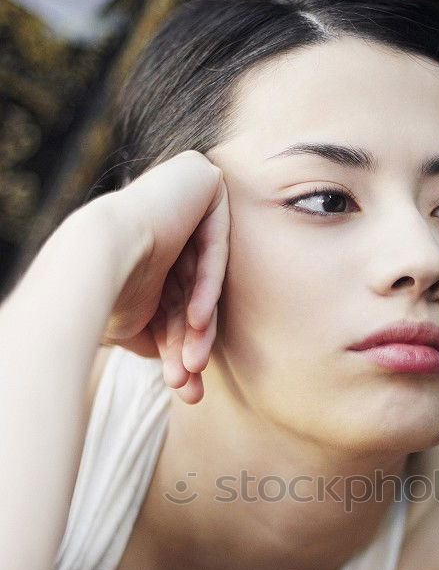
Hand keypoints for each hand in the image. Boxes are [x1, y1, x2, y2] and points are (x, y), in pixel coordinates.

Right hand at [101, 150, 228, 402]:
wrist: (91, 260)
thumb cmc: (105, 296)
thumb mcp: (138, 325)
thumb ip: (164, 335)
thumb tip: (187, 370)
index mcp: (147, 246)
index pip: (173, 302)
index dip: (178, 347)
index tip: (184, 386)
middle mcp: (168, 219)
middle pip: (190, 293)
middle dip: (189, 344)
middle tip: (188, 384)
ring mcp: (187, 196)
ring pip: (202, 277)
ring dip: (198, 329)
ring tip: (191, 365)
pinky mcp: (205, 183)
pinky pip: (214, 247)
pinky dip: (207, 286)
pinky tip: (197, 324)